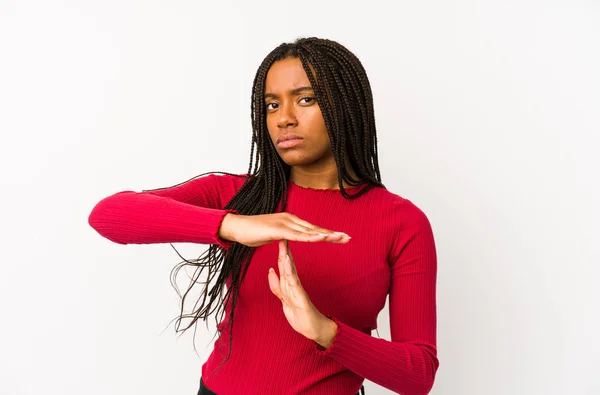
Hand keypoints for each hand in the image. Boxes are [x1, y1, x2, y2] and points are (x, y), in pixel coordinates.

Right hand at [218, 213, 350, 247]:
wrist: (235, 227)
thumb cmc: (251, 232)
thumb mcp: (272, 236)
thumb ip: (282, 237)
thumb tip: (288, 240)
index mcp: (290, 222)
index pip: (312, 229)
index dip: (327, 233)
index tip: (341, 237)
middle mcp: (290, 220)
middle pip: (315, 228)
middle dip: (332, 234)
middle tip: (348, 238)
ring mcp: (284, 223)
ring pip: (309, 231)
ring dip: (326, 235)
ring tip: (340, 238)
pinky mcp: (278, 230)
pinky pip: (297, 235)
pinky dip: (310, 237)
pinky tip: (321, 238)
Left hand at [267, 240, 338, 346]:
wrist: (315, 330)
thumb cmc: (302, 316)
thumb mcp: (284, 299)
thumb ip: (277, 285)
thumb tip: (270, 270)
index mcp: (290, 285)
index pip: (284, 265)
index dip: (280, 252)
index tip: (278, 238)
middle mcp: (295, 285)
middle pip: (287, 264)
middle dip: (283, 249)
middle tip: (281, 233)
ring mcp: (298, 291)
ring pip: (290, 271)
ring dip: (286, 257)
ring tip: (284, 244)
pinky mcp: (301, 298)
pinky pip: (294, 284)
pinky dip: (290, 273)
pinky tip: (287, 263)